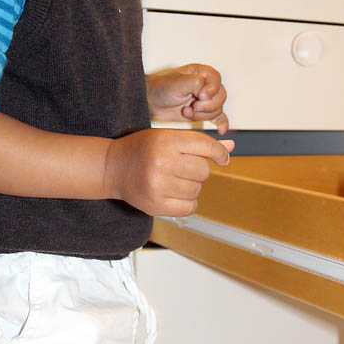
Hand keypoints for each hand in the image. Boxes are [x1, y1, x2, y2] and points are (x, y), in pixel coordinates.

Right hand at [104, 128, 234, 217]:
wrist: (112, 167)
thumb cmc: (140, 149)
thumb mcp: (167, 137)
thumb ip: (198, 143)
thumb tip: (230, 148)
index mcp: (167, 141)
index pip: (206, 146)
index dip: (219, 153)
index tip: (223, 159)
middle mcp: (163, 162)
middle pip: (204, 170)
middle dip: (198, 170)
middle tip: (182, 167)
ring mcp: (159, 186)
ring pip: (197, 189)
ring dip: (191, 186)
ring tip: (174, 179)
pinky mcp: (156, 205)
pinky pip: (189, 207)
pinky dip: (187, 202)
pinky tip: (175, 193)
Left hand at [146, 64, 229, 134]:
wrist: (152, 102)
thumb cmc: (162, 89)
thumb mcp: (177, 83)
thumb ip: (195, 83)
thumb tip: (207, 92)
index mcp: (201, 73)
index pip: (216, 79)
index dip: (211, 90)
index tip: (201, 96)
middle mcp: (206, 86)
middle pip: (220, 96)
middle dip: (207, 105)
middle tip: (193, 106)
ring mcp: (206, 100)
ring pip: (218, 109)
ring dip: (202, 115)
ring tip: (187, 112)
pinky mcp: (204, 112)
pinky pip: (219, 118)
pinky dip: (222, 123)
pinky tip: (221, 129)